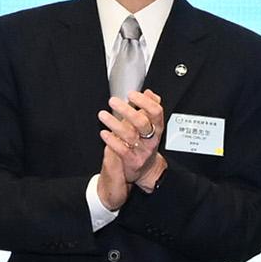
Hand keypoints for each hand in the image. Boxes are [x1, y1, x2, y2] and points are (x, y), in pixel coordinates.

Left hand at [96, 91, 165, 208]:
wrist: (146, 169)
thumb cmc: (146, 143)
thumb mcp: (151, 126)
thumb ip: (150, 108)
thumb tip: (149, 93)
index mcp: (157, 128)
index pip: (156, 112)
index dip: (144, 102)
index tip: (131, 95)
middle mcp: (151, 139)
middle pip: (142, 122)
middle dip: (127, 110)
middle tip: (113, 101)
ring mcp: (143, 150)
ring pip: (129, 135)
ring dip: (114, 123)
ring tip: (102, 115)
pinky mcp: (133, 161)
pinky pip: (122, 150)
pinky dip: (112, 140)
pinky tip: (104, 133)